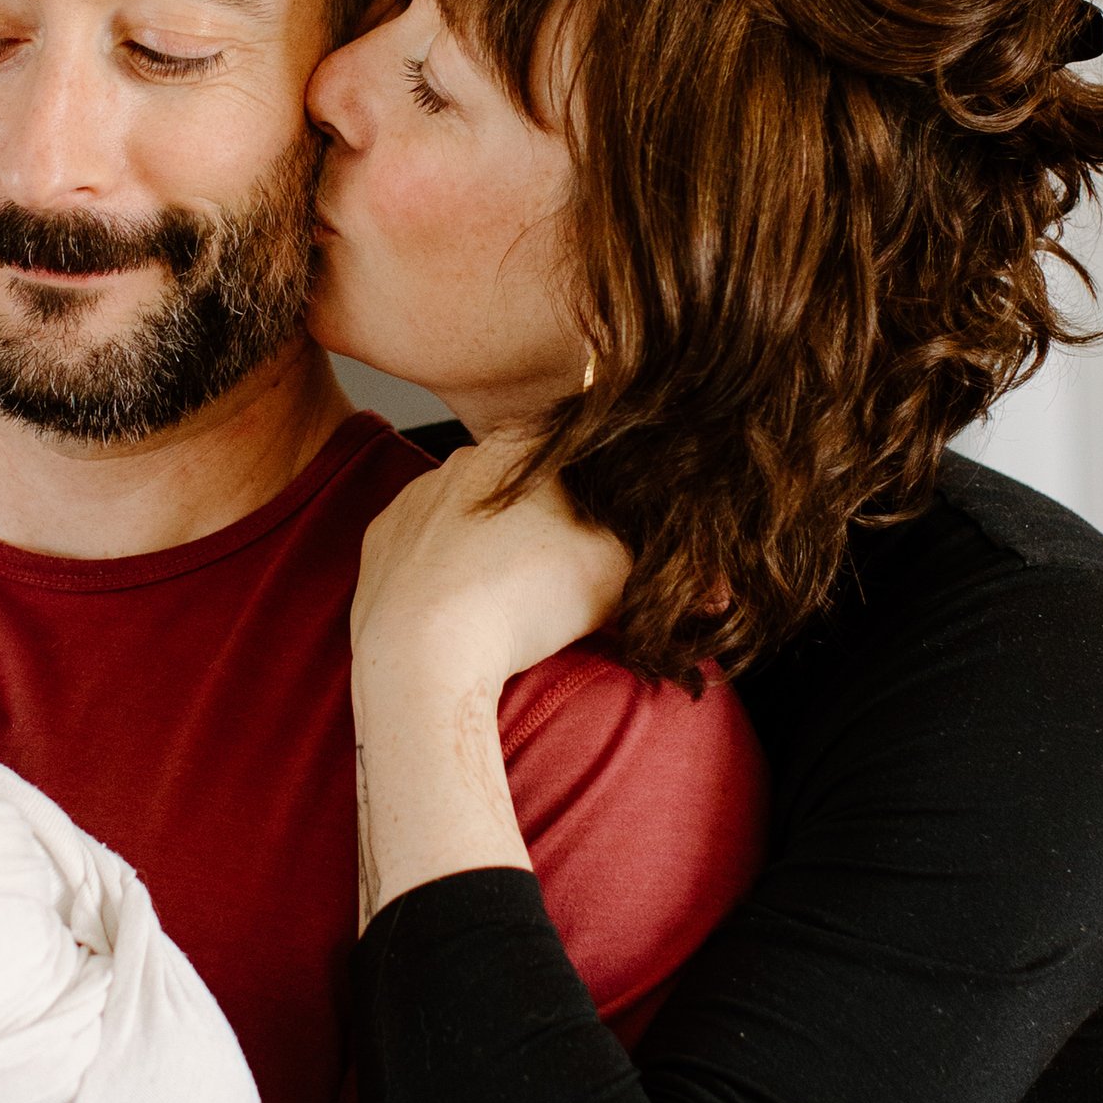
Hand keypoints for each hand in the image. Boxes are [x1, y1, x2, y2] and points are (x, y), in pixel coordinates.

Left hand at [348, 443, 629, 923]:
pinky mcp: (379, 546)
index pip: (577, 450)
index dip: (602, 492)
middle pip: (522, 483)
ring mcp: (413, 502)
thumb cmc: (527, 604)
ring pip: (470, 516)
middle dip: (551, 520)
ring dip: (496, 546)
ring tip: (518, 598)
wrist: (423, 656)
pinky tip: (468, 608)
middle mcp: (461, 460)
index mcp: (521, 446)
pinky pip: (426, 551)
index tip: (612, 528)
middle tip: (570, 573)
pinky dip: (448, 574)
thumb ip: (671, 570)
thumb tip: (722, 590)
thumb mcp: (620, 577)